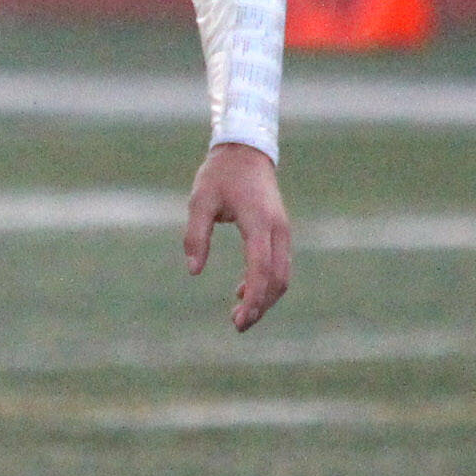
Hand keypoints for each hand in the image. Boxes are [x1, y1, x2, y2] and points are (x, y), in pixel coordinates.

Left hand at [183, 142, 291, 332]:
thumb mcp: (199, 200)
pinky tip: (242, 292)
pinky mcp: (280, 232)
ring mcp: (282, 231)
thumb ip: (196, 235)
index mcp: (259, 221)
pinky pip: (279, 264)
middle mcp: (278, 229)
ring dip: (265, 298)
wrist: (246, 150)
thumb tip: (193, 271)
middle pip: (278, 278)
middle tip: (238, 325)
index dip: (253, 297)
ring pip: (282, 275)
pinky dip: (266, 283)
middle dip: (261, 305)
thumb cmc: (220, 174)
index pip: (261, 268)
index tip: (239, 319)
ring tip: (240, 316)